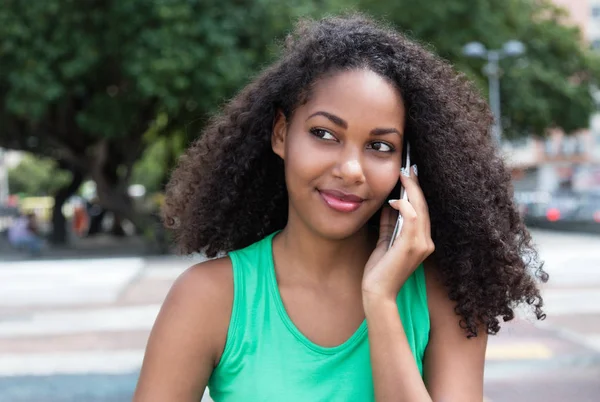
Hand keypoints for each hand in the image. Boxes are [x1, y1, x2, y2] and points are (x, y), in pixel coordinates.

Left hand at [362, 166, 434, 301]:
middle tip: (407, 168)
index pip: (421, 211)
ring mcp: (421, 245)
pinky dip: (405, 206)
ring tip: (403, 175)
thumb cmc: (379, 269)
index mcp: (421, 241)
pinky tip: (394, 200)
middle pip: (423, 207)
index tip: (409, 175)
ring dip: (411, 190)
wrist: (377, 291)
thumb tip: (390, 203)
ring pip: (420, 209)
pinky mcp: (411, 246)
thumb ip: (390, 223)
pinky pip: (412, 219)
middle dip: (415, 185)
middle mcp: (426, 242)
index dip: (416, 192)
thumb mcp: (385, 240)